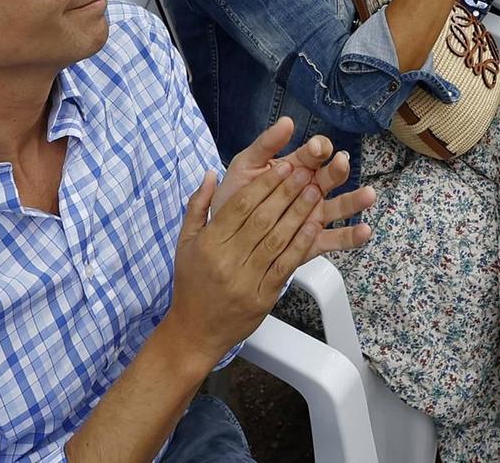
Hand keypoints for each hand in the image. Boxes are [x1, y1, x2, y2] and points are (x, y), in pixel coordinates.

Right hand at [166, 125, 370, 363]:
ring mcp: (246, 280)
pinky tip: (314, 226)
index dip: (264, 185)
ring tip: (314, 191)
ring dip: (299, 213)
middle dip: (286, 192)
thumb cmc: (191, 285)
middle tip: (305, 172)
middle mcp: (227, 259)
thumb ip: (197, 207)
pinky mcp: (262, 297)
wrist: (195, 332)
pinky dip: (301, 244)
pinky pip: (285, 266)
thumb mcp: (184, 243)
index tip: (282, 167)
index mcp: (208, 243)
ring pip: (277, 239)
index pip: (240, 206)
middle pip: (262, 219)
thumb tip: (209, 174)